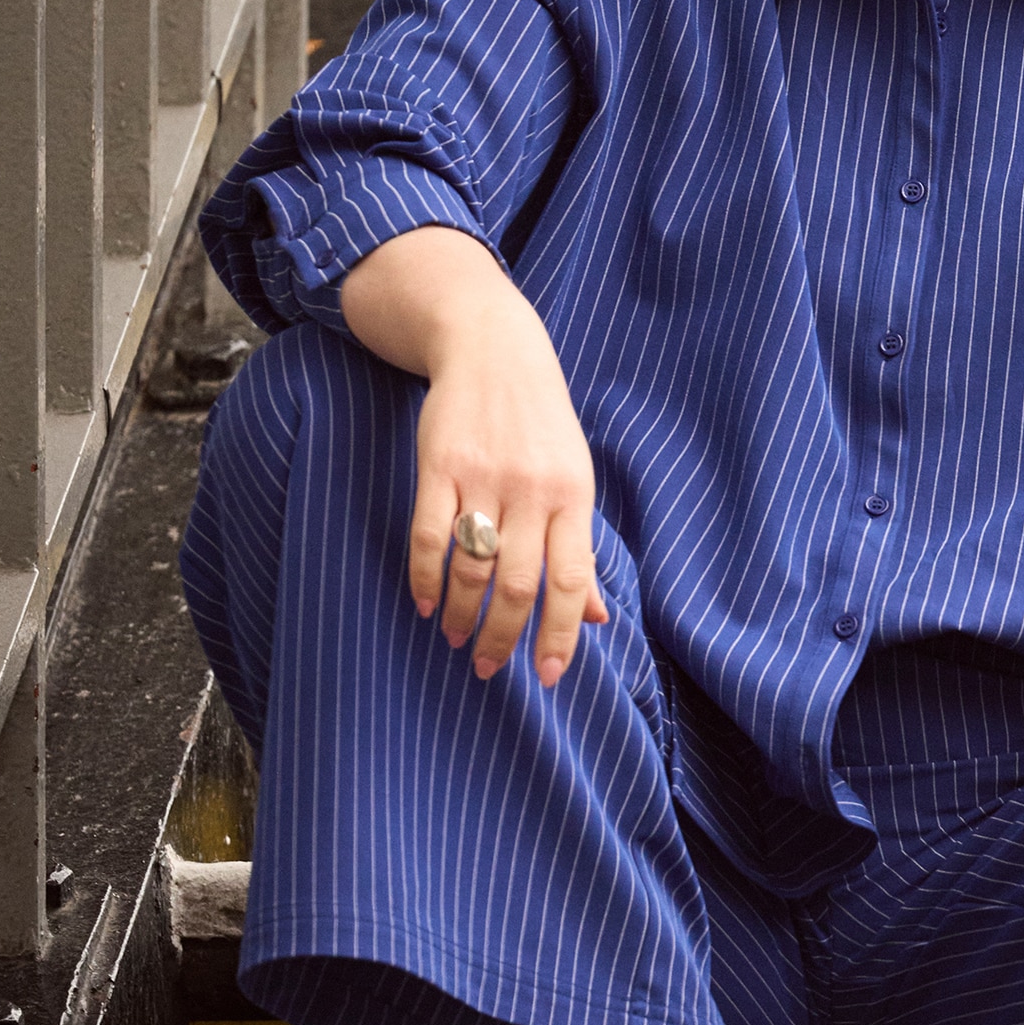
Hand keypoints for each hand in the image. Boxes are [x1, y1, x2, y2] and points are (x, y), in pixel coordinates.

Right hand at [342, 227, 607, 687]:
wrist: (494, 348)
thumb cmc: (541, 427)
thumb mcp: (574, 481)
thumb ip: (580, 551)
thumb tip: (599, 618)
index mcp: (575, 498)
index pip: (572, 582)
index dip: (562, 634)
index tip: (549, 676)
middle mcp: (534, 491)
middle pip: (517, 584)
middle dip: (503, 638)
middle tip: (489, 669)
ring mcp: (485, 478)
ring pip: (471, 567)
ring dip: (461, 615)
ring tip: (457, 639)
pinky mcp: (440, 465)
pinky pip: (429, 535)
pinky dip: (424, 577)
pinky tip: (426, 603)